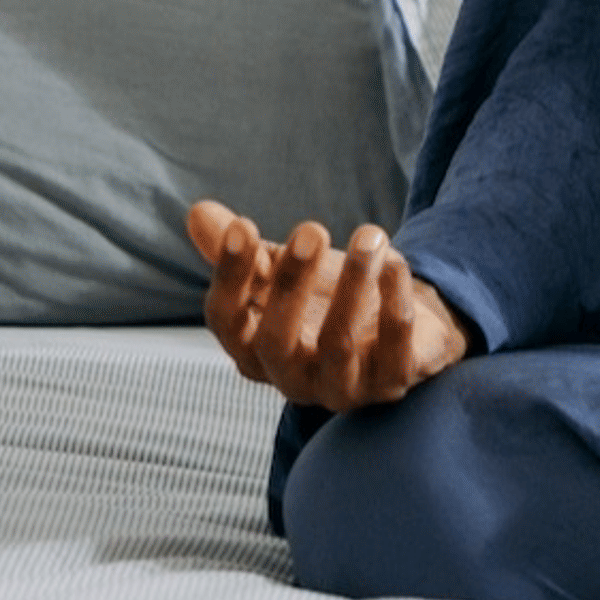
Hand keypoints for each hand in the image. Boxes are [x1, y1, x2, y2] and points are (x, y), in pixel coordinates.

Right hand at [185, 199, 471, 410]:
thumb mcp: (284, 273)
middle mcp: (290, 378)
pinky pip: (393, 348)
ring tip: (370, 234)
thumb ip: (247, 252)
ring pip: (338, 344)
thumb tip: (197, 212)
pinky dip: (395, 301)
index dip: (229, 276)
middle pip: (275, 340)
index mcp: (252, 350)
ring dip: (353, 283)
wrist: (403, 329)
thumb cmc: (329, 300)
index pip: (226, 321)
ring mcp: (340, 387)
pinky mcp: (389, 385)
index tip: (243, 226)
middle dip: (290, 283)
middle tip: (311, 228)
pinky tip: (395, 262)